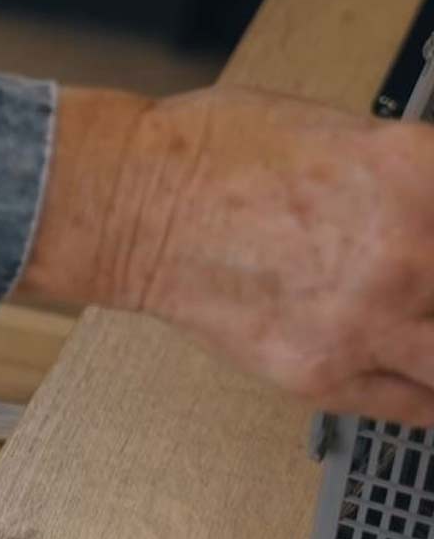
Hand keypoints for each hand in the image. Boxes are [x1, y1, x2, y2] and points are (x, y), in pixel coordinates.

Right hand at [24, 85, 433, 423]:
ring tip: (423, 337)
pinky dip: (427, 396)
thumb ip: (416, 183)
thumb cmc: (216, 156)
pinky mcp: (321, 373)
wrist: (134, 206)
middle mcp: (409, 252)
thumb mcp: (348, 133)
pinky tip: (422, 378)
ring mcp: (367, 321)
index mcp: (423, 175)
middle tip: (426, 294)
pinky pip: (411, 404)